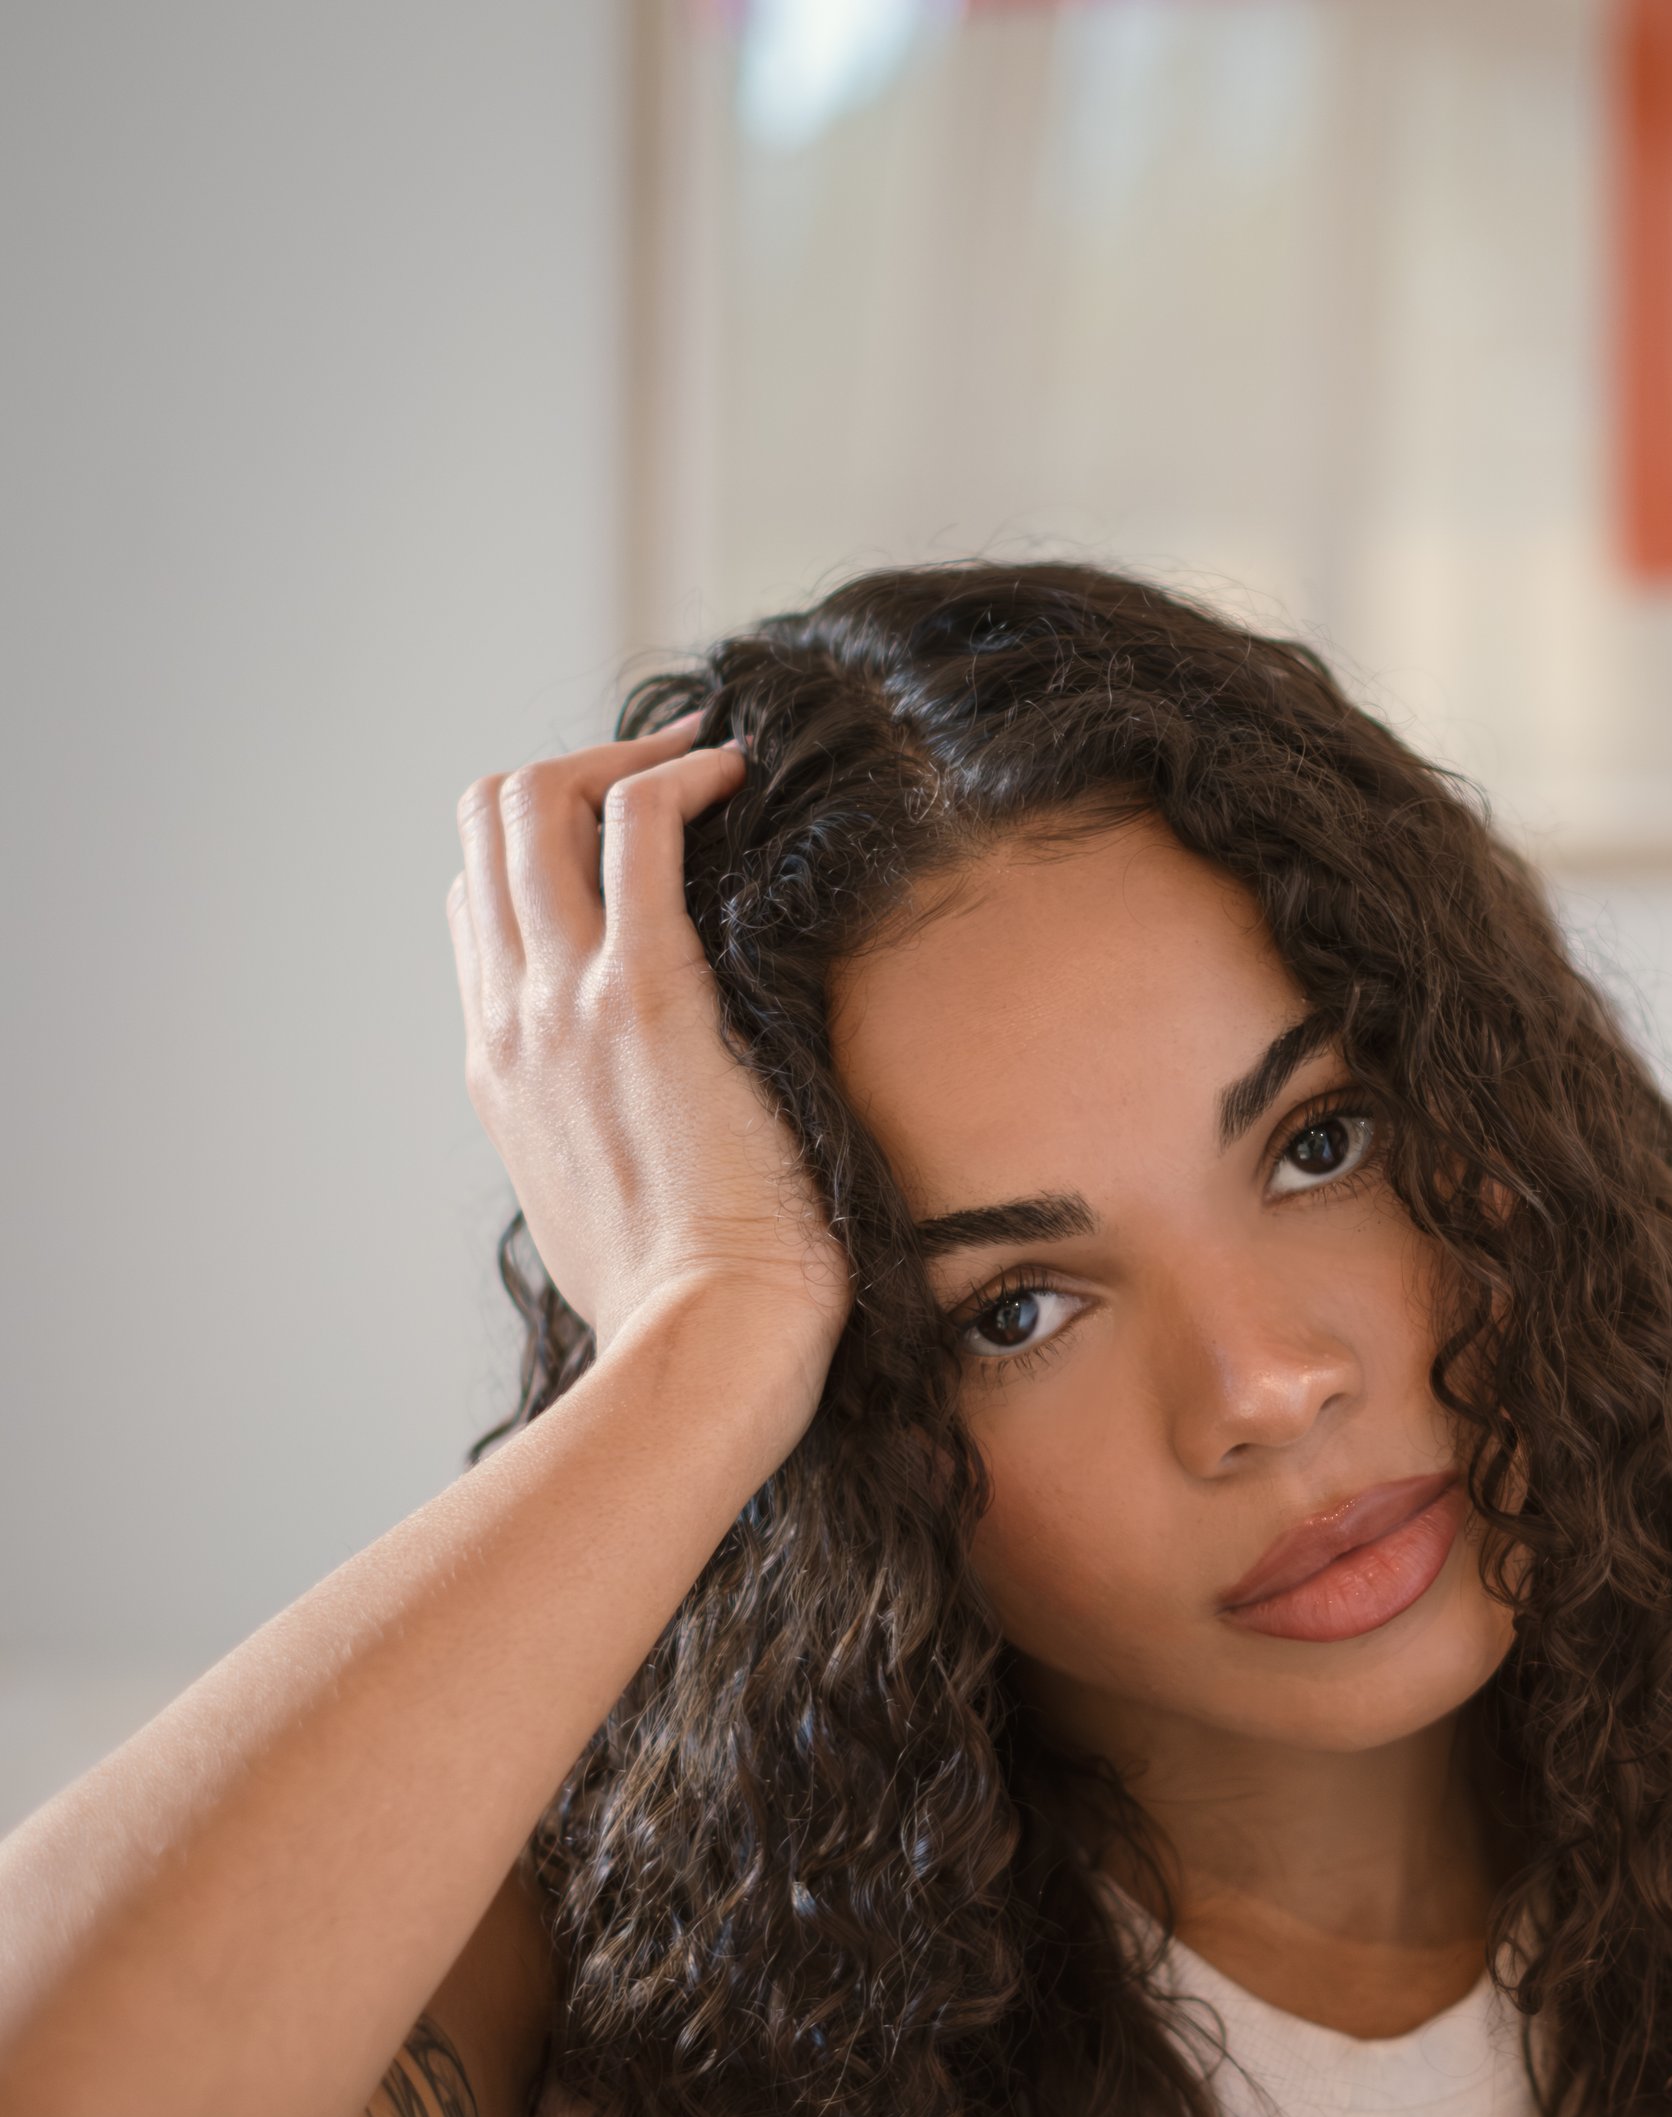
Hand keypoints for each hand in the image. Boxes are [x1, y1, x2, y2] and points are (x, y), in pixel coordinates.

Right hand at [448, 718, 848, 1457]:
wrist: (702, 1351)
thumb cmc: (688, 1312)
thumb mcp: (609, 1220)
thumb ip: (609, 1152)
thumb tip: (663, 1139)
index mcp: (502, 1071)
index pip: (480, 906)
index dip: (545, 849)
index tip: (630, 842)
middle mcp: (511, 1021)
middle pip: (486, 825)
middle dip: (573, 767)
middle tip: (669, 770)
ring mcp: (563, 1002)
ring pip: (536, 799)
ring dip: (625, 753)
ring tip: (706, 758)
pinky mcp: (642, 993)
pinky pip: (634, 827)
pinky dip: (680, 776)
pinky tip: (734, 775)